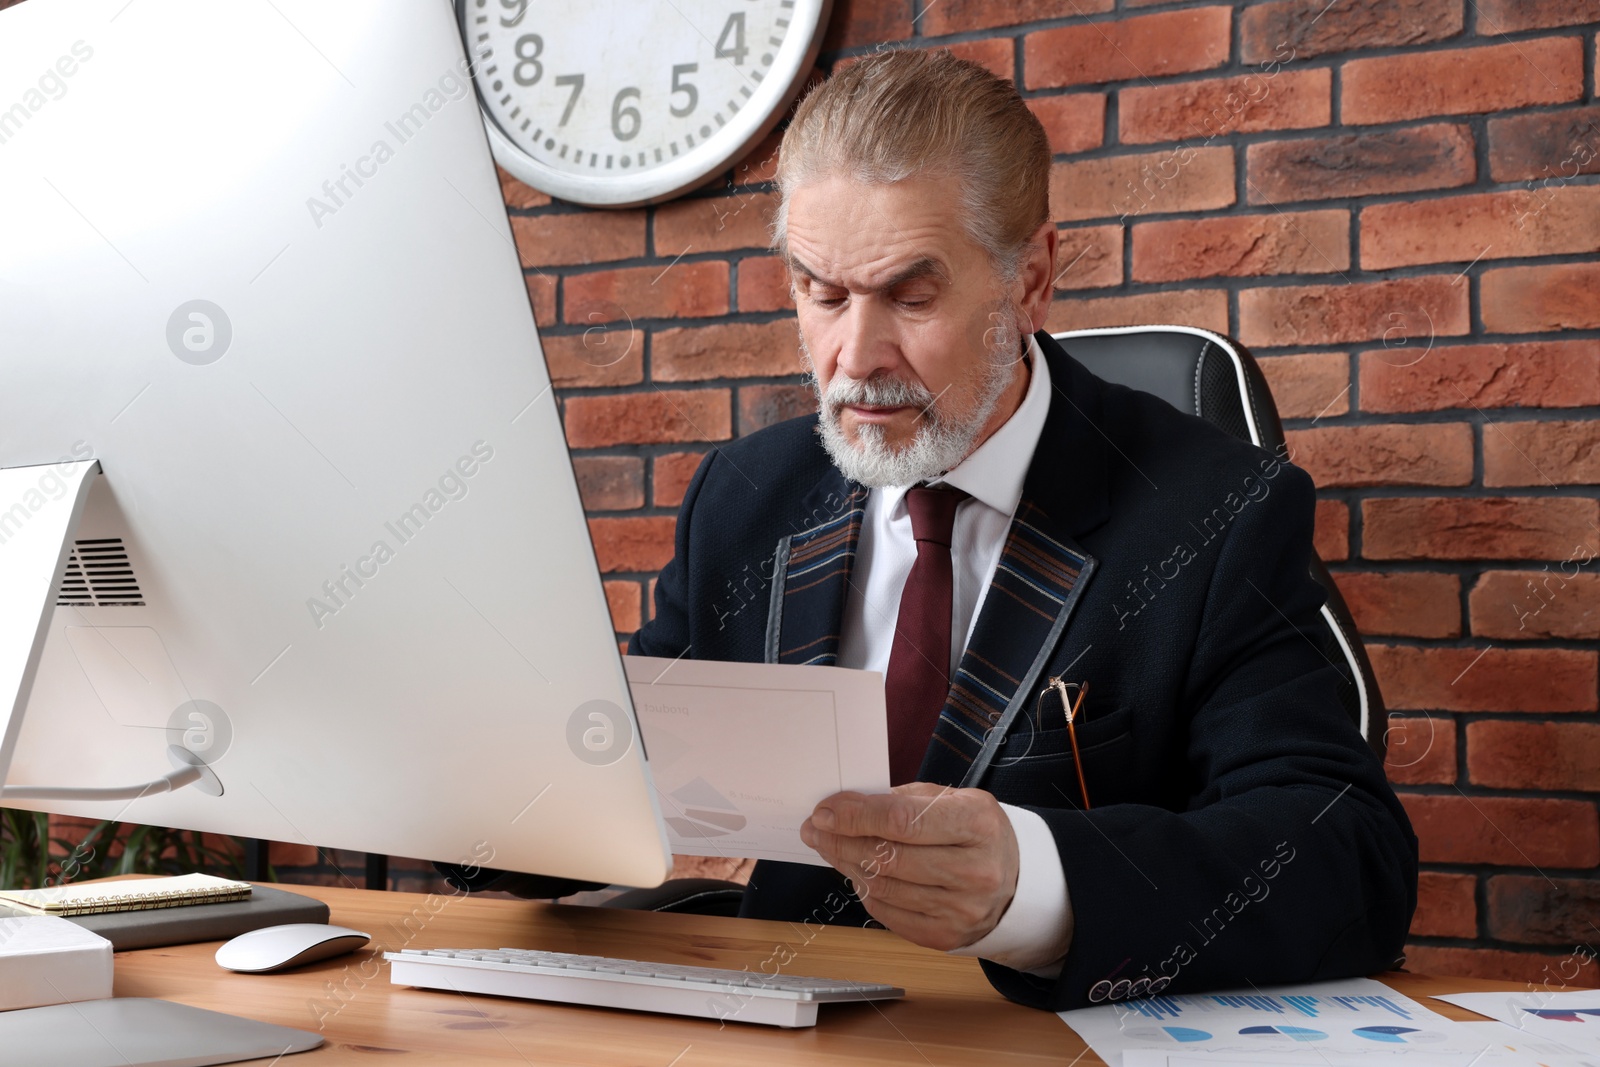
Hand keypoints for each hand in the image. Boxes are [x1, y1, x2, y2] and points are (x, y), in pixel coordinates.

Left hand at [799, 782, 1018, 951]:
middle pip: (887, 857)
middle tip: (815, 829)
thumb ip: (901, 800)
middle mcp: (974, 870)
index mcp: (977, 824)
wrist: (1014, 881)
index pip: (902, 820)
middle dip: (841, 840)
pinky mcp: (945, 937)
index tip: (824, 811)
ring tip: (830, 847)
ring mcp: (961, 909)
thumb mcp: (952, 799)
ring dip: (846, 864)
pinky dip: (864, 890)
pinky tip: (857, 872)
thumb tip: (845, 808)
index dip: (856, 816)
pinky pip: (887, 913)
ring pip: (882, 887)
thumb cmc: (975, 832)